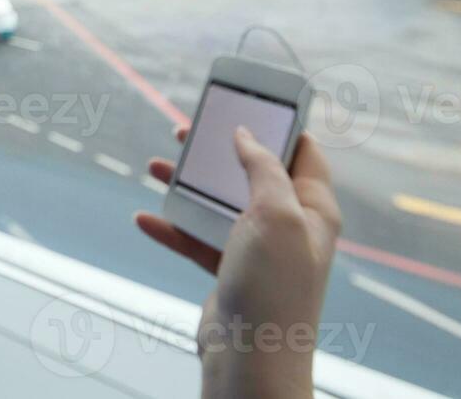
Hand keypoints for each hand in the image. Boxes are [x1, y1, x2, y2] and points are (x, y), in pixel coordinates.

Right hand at [135, 125, 341, 398]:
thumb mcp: (276, 213)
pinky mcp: (229, 271)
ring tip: (155, 165)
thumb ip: (263, 168)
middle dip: (217, 150)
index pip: (303, 152)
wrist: (251, 357)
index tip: (246, 102)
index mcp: (313, 208)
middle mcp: (289, 226)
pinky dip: (171, 226)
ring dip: (186, 185)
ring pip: (218, 203)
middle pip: (251, 173)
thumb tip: (248, 136)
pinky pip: (196, 239)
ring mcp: (258, 250)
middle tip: (188, 129)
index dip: (277, 125)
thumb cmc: (274, 286)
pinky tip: (146, 218)